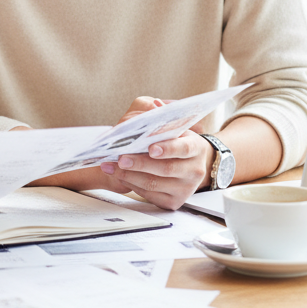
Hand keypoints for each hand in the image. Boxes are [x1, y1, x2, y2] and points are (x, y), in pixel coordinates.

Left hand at [97, 99, 212, 209]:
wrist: (190, 164)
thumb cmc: (177, 140)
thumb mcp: (174, 125)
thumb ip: (163, 115)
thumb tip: (155, 105)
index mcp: (196, 147)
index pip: (183, 148)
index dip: (167, 148)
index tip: (150, 148)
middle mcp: (194, 170)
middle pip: (165, 169)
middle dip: (139, 163)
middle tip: (120, 158)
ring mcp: (185, 188)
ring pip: (154, 184)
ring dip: (129, 175)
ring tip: (110, 166)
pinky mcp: (174, 202)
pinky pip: (150, 196)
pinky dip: (132, 185)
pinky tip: (120, 176)